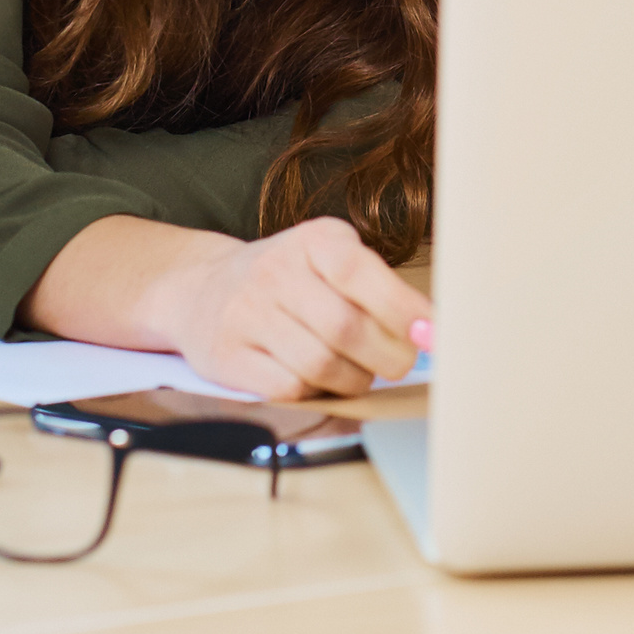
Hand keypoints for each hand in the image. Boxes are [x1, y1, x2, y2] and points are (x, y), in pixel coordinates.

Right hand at [147, 220, 431, 400]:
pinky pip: (288, 388)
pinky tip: (318, 380)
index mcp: (313, 240)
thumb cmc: (288, 280)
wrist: (199, 290)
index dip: (404, 309)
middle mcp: (275, 271)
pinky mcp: (227, 356)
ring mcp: (246, 314)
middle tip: (398, 364)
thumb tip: (429, 330)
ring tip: (357, 371)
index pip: (361, 273)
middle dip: (386, 357)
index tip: (433, 335)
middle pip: (346, 328)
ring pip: (320, 365)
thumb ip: (378, 288)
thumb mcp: (329, 260)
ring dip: (353, 379)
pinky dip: (315, 393)